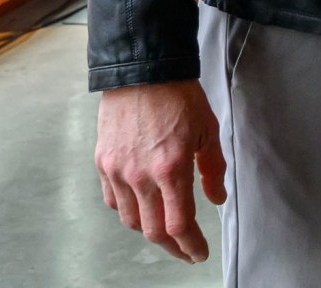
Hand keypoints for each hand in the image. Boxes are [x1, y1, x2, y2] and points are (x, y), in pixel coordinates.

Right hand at [95, 80, 226, 263]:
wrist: (142, 70)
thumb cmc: (177, 95)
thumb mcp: (207, 130)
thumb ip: (212, 169)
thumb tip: (216, 198)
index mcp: (170, 168)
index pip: (179, 224)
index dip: (190, 245)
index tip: (199, 252)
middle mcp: (140, 175)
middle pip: (153, 230)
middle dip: (173, 246)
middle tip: (185, 248)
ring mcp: (118, 170)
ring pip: (131, 220)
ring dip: (149, 230)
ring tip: (164, 229)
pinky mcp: (103, 162)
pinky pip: (112, 200)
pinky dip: (128, 210)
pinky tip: (141, 207)